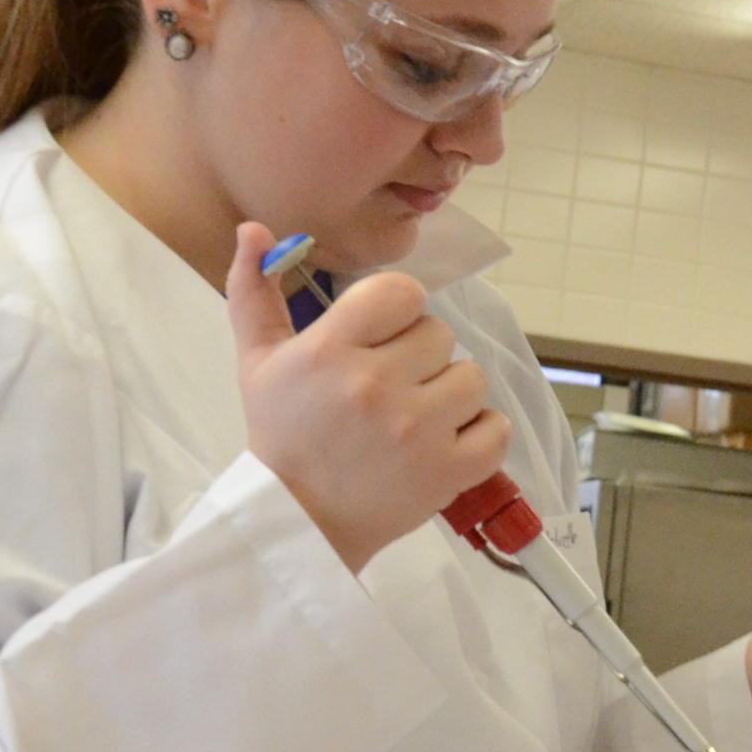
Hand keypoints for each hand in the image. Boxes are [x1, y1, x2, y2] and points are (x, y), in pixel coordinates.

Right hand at [228, 223, 507, 573]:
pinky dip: (480, 436)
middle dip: (420, 358)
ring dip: (451, 396)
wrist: (297, 522)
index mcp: (328, 351)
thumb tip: (254, 229)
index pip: (402, 292)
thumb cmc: (281, 435)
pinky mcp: (449, 471)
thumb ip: (255, 292)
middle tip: (390, 389)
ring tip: (414, 419)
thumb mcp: (257, 362)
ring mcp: (417, 431)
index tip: (380, 339)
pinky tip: (444, 444)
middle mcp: (374, 386)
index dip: (398, 311)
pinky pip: (497, 428)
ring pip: (472, 378)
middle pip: (440, 334)